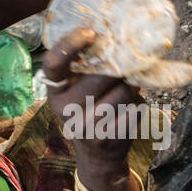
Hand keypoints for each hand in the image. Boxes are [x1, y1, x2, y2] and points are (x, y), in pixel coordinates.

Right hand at [43, 27, 139, 186]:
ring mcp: (86, 125)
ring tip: (123, 97)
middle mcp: (65, 109)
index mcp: (55, 92)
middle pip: (101, 74)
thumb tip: (114, 40)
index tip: (90, 32)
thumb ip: (84, 70)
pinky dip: (137, 107)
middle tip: (121, 73)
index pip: (54, 63)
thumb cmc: (90, 112)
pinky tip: (128, 113)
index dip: (70, 44)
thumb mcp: (76, 92)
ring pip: (123, 91)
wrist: (97, 157)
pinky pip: (135, 109)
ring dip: (130, 90)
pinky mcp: (108, 138)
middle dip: (118, 70)